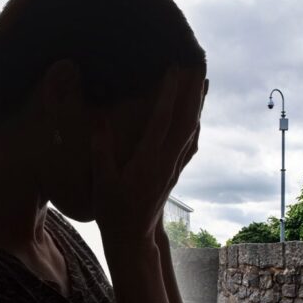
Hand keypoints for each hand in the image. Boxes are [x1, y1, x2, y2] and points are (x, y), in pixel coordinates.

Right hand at [91, 67, 205, 243]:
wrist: (132, 238)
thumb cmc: (113, 211)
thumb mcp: (102, 182)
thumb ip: (101, 152)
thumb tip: (99, 122)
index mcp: (147, 161)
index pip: (162, 121)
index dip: (169, 94)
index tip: (173, 69)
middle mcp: (166, 162)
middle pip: (185, 121)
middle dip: (191, 91)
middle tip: (197, 64)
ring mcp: (173, 168)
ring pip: (191, 130)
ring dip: (197, 105)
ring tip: (203, 81)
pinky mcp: (174, 174)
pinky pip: (190, 145)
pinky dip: (196, 126)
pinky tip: (198, 117)